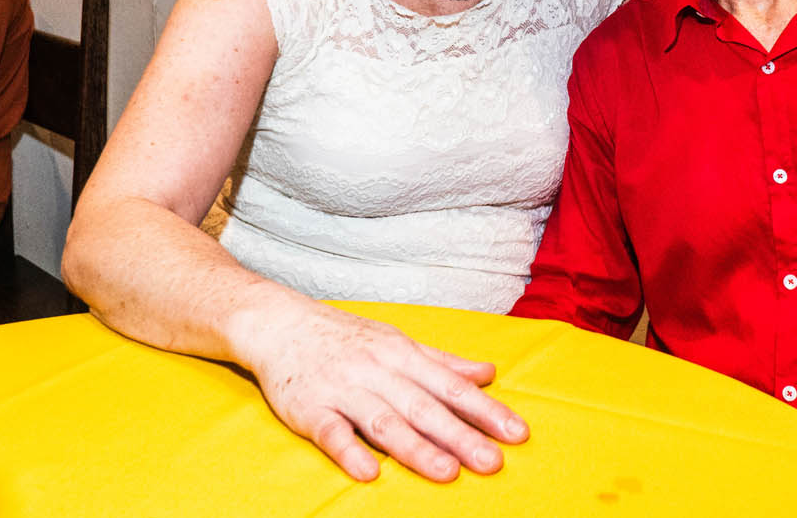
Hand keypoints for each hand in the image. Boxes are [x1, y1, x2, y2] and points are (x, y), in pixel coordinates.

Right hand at [239, 301, 528, 481]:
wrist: (280, 324)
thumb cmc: (346, 338)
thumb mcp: (398, 343)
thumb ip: (443, 362)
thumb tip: (488, 373)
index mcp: (403, 355)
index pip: (452, 386)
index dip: (485, 410)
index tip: (516, 432)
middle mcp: (378, 372)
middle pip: (425, 407)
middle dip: (461, 435)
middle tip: (493, 461)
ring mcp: (343, 390)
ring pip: (385, 422)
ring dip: (417, 448)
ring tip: (447, 472)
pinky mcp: (309, 409)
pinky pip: (331, 432)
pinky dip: (349, 451)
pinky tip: (370, 473)